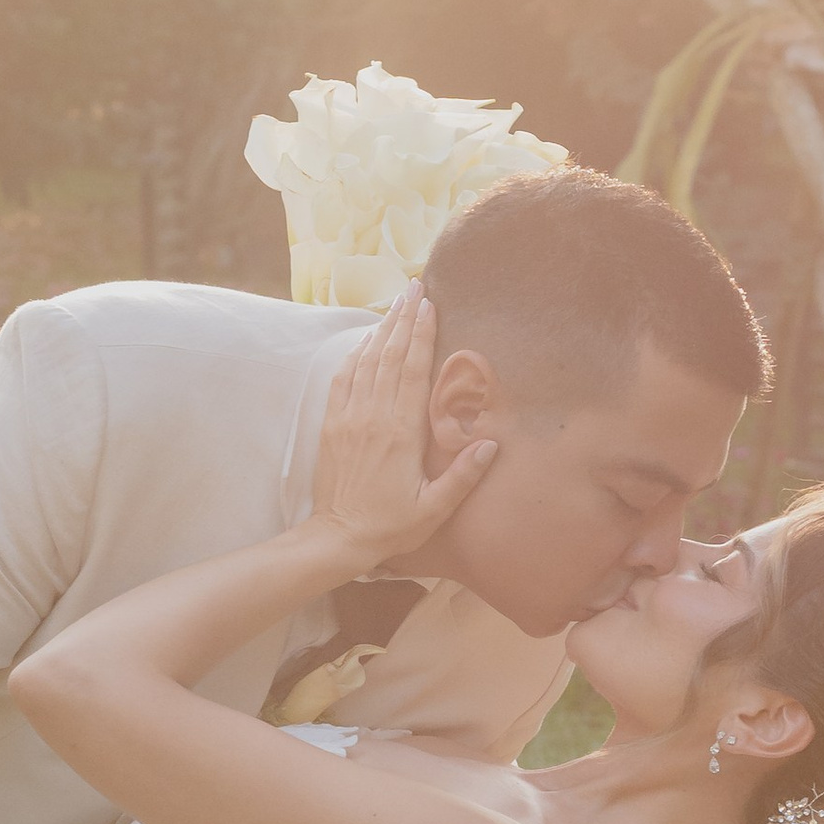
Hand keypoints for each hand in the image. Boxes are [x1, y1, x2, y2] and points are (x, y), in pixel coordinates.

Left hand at [311, 287, 497, 570]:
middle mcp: (373, 416)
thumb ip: (462, 476)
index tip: (429, 304)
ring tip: (396, 303)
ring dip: (382, 329)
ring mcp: (349, 417)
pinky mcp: (332, 424)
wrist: (337, 537)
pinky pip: (344, 378)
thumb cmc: (390, 526)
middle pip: (390, 355)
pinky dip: (356, 355)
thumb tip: (491, 444)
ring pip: (367, 361)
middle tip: (415, 286)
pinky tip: (366, 341)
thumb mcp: (434, 508)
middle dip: (404, 318)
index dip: (422, 334)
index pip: (413, 370)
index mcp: (401, 432)